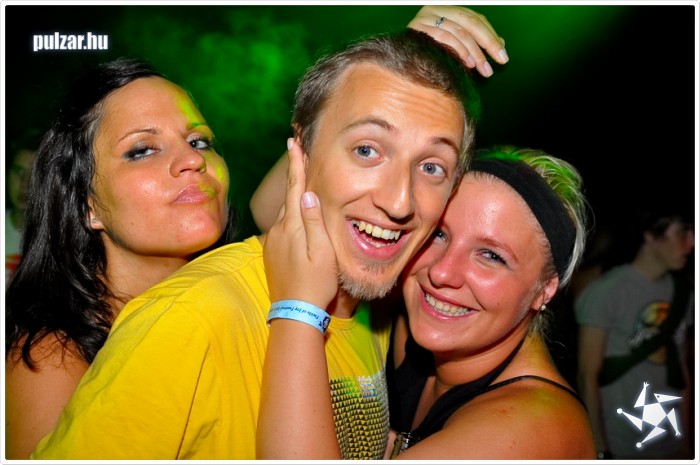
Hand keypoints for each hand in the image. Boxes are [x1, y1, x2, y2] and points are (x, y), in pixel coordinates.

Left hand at [263, 138, 337, 309]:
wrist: (294, 311)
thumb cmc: (316, 282)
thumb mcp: (322, 250)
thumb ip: (314, 220)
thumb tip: (307, 193)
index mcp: (291, 227)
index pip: (294, 188)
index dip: (295, 165)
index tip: (293, 143)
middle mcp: (277, 231)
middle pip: (287, 198)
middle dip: (294, 178)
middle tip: (298, 155)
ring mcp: (271, 243)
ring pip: (285, 214)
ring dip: (292, 200)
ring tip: (302, 188)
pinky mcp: (270, 254)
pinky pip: (282, 228)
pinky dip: (290, 219)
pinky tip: (298, 223)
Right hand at [408, 5, 507, 76]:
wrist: (395, 64)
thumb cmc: (427, 56)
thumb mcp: (455, 47)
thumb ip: (475, 43)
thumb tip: (501, 44)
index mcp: (448, 9)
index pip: (476, 19)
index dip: (491, 36)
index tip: (503, 56)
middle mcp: (437, 8)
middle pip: (470, 22)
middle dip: (488, 44)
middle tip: (500, 62)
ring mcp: (427, 16)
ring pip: (460, 31)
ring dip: (475, 52)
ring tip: (483, 68)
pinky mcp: (418, 27)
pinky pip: (445, 36)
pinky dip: (459, 49)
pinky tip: (468, 62)